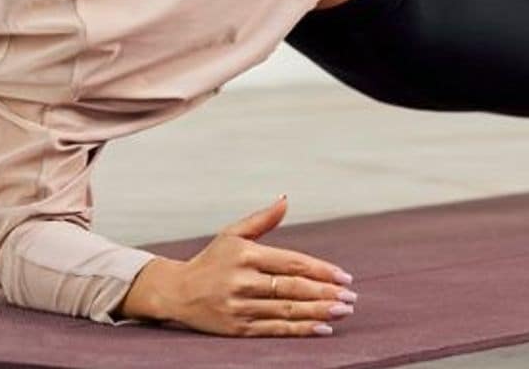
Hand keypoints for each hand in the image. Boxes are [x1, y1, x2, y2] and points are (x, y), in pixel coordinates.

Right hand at [162, 194, 357, 336]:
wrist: (176, 292)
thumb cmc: (210, 261)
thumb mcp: (232, 234)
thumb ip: (262, 219)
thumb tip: (286, 199)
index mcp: (245, 255)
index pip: (291, 263)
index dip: (320, 270)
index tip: (344, 276)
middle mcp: (242, 281)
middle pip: (292, 288)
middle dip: (325, 293)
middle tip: (351, 296)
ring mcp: (240, 307)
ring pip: (287, 310)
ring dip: (319, 312)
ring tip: (343, 311)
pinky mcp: (237, 328)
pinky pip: (274, 330)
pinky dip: (300, 330)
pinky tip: (322, 329)